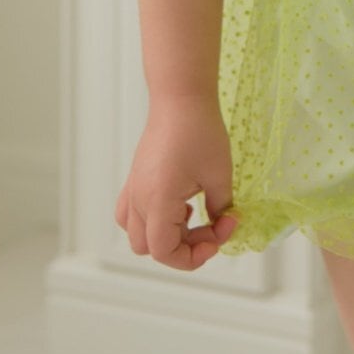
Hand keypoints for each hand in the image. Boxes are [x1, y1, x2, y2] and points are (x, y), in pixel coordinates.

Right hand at [114, 91, 238, 269]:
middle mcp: (138, 199)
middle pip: (150, 248)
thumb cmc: (200, 130)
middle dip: (184, 247)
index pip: (164, 252)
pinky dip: (153, 220)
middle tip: (213, 226)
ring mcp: (133, 188)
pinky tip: (179, 204)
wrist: (181, 97)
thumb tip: (222, 222)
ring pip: (137, 233)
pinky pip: (131, 214)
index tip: (220, 235)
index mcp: (157, 201)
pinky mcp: (135, 178)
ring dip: (165, 235)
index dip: (194, 256)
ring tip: (193, 217)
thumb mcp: (219, 175)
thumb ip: (220, 207)